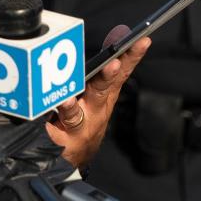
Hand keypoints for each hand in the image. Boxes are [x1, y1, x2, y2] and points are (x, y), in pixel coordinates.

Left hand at [47, 24, 150, 166]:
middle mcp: (95, 110)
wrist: (73, 160)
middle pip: (103, 90)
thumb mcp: (92, 98)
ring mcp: (81, 127)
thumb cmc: (81, 122)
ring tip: (74, 93)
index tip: (142, 40)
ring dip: (72, 105)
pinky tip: (61, 102)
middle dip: (108, 75)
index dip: (132, 57)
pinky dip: (61, 114)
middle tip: (113, 62)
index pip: (121, 73)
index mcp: (104, 96)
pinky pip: (59, 127)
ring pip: (78, 112)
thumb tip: (89, 41)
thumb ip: (93, 76)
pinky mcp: (64, 139)